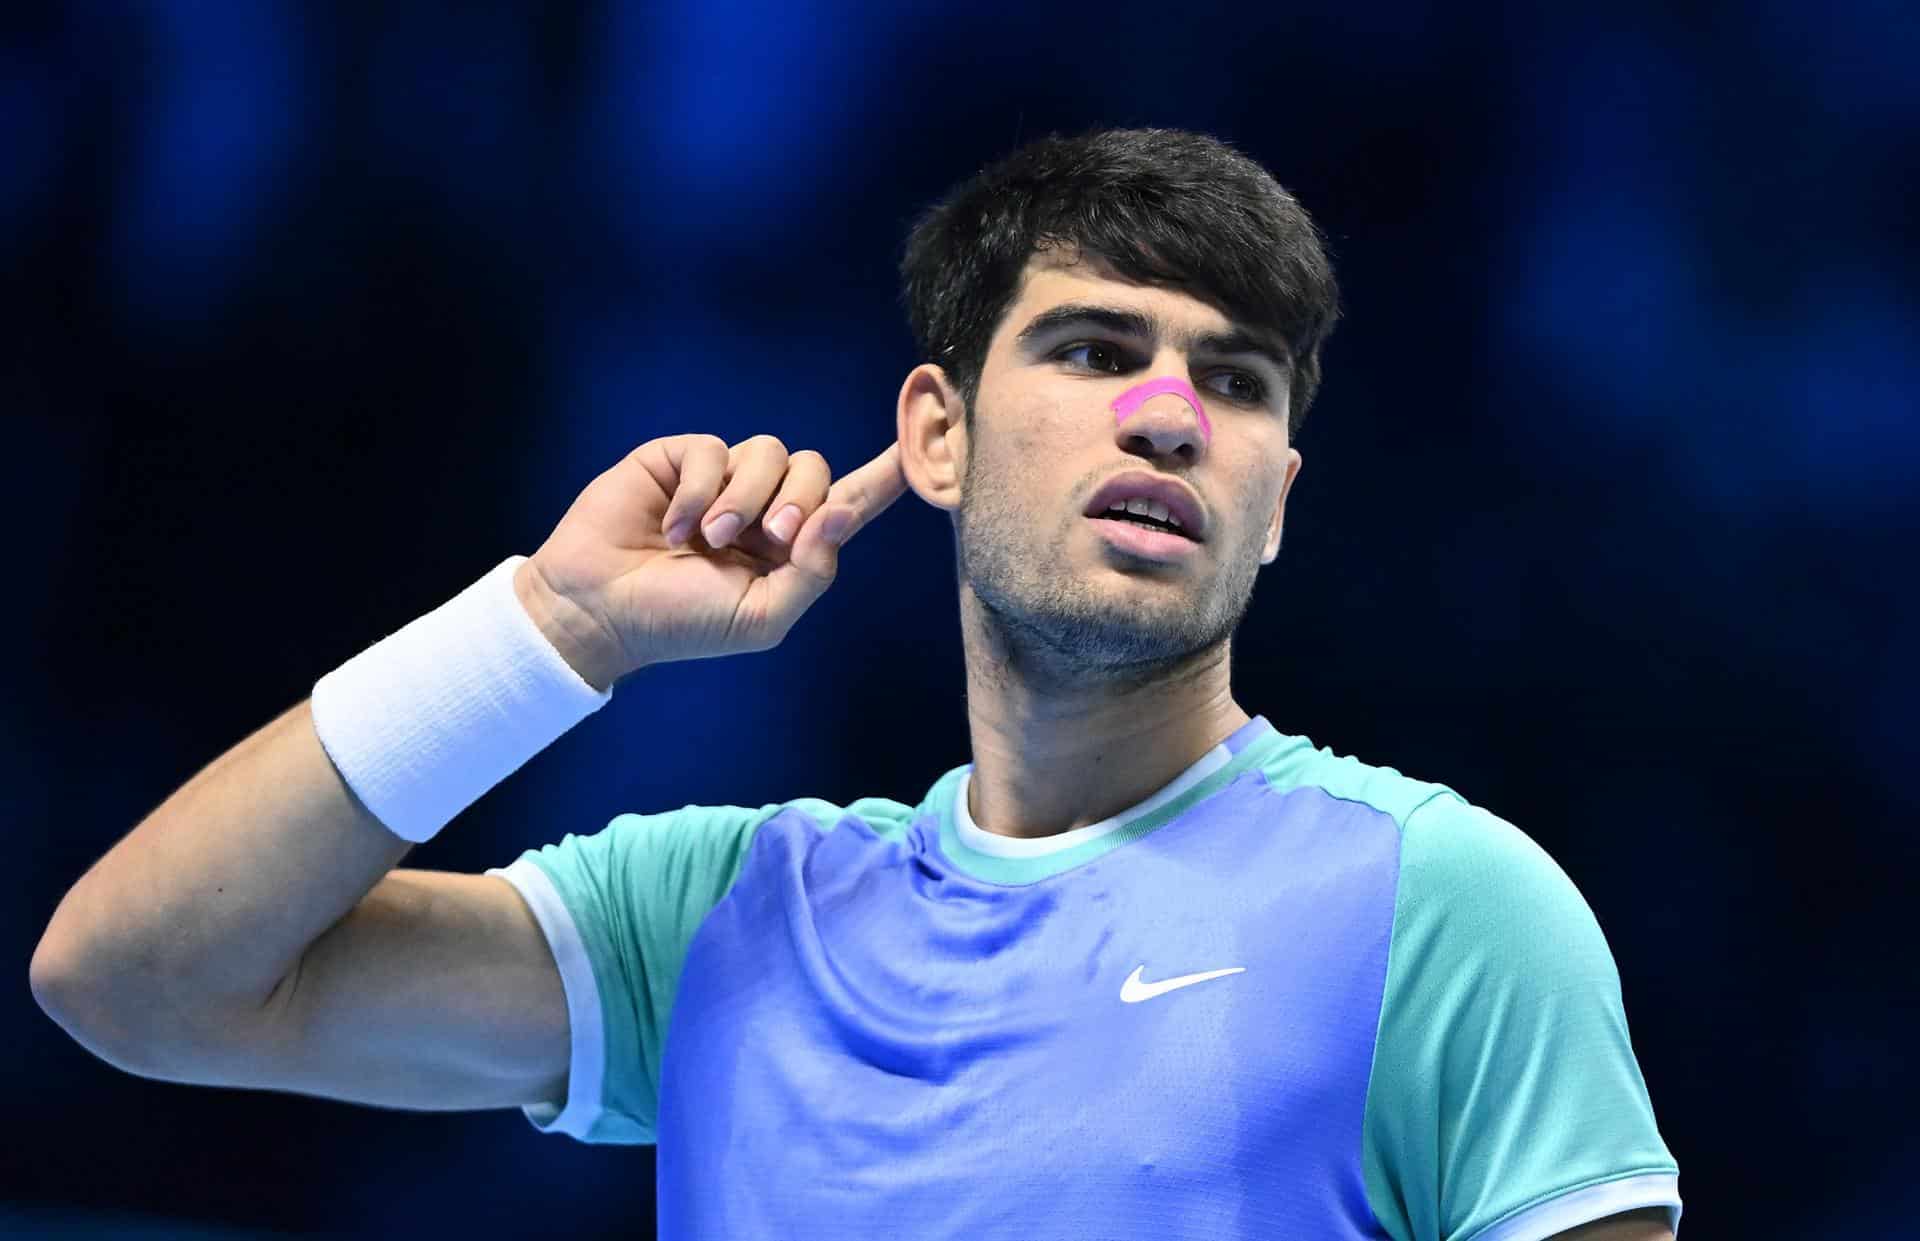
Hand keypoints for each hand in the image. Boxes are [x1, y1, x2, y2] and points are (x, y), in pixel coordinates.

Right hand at [516, 434, 907, 688]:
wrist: (601, 610)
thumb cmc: (682, 623)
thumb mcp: (761, 617)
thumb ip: (812, 572)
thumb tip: (841, 514)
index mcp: (792, 546)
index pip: (851, 502)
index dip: (889, 471)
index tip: (928, 437)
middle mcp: (764, 505)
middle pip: (815, 467)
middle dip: (799, 501)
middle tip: (767, 538)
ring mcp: (723, 478)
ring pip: (768, 453)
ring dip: (742, 500)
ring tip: (706, 540)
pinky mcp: (682, 459)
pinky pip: (714, 450)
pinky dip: (699, 492)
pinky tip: (672, 525)